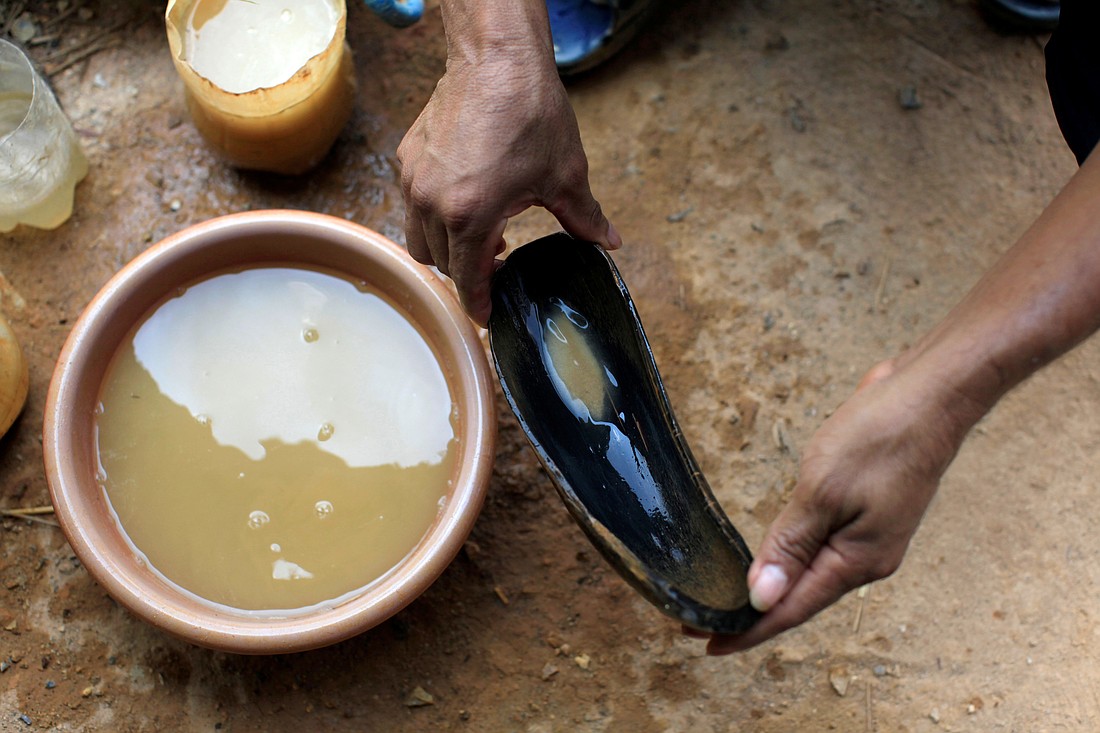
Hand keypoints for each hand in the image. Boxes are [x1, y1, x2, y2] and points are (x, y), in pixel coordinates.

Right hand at [397, 50, 619, 325]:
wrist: (497, 59)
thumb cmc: (530, 112)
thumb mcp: (566, 174)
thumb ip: (583, 218)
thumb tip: (607, 243)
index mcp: (470, 216)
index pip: (467, 279)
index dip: (479, 303)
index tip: (488, 314)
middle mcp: (432, 203)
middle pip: (440, 263)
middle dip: (467, 273)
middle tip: (497, 266)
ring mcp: (415, 180)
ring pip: (418, 238)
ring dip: (447, 247)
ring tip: (483, 232)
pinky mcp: (407, 158)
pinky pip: (412, 204)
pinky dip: (434, 215)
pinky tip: (467, 199)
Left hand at [698, 357, 981, 653]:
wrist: (931, 396)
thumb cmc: (879, 438)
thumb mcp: (823, 492)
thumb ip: (791, 545)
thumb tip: (762, 597)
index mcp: (857, 562)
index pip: (792, 610)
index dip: (749, 630)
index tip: (707, 644)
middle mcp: (867, 558)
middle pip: (801, 597)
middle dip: (754, 612)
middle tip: (702, 620)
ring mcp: (870, 535)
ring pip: (812, 572)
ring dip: (773, 586)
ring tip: (731, 598)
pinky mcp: (868, 511)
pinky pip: (822, 546)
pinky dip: (792, 557)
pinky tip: (773, 559)